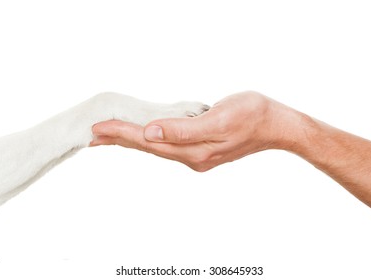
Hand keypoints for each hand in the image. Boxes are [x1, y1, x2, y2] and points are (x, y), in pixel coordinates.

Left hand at [91, 91, 302, 170]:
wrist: (276, 126)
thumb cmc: (252, 116)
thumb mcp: (219, 119)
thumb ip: (184, 129)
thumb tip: (151, 131)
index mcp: (193, 150)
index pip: (149, 141)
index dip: (122, 133)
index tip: (98, 128)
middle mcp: (192, 157)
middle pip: (148, 148)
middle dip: (120, 140)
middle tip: (94, 135)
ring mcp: (197, 155)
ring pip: (157, 148)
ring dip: (133, 141)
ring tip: (111, 136)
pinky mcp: (202, 149)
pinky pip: (168, 145)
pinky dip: (150, 139)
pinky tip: (145, 136)